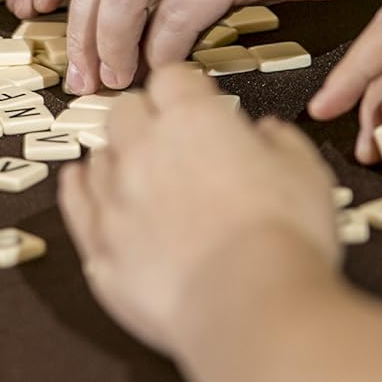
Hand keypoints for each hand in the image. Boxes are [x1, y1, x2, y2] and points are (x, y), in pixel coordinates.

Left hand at [59, 66, 338, 353]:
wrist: (249, 303)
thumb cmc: (283, 237)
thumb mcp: (306, 174)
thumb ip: (281, 143)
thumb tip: (267, 132)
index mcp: (193, 120)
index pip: (172, 78)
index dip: (185, 89)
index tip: (197, 103)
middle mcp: (143, 149)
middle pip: (125, 111)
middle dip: (145, 119)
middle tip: (167, 140)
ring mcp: (114, 197)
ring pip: (99, 156)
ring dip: (117, 159)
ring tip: (138, 175)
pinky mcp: (99, 244)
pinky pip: (75, 203)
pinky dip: (78, 189)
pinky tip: (79, 183)